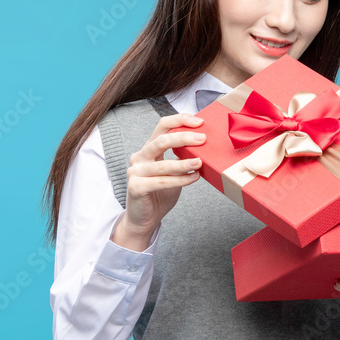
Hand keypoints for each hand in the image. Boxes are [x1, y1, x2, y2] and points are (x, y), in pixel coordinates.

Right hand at [113, 112, 205, 246]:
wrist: (145, 219)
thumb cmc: (160, 195)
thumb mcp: (174, 173)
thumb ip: (182, 160)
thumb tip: (204, 147)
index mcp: (148, 150)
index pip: (162, 127)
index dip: (180, 120)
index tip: (199, 122)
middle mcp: (139, 158)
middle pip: (161, 140)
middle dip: (183, 137)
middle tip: (202, 139)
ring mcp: (135, 172)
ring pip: (162, 164)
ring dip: (184, 163)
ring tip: (200, 163)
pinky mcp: (136, 187)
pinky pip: (161, 182)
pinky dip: (180, 180)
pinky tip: (193, 178)